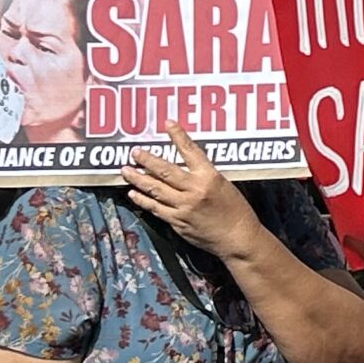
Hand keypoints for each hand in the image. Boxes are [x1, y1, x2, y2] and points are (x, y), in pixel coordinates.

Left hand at [123, 127, 261, 262]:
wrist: (238, 238)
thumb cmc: (236, 211)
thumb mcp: (224, 185)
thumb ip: (204, 176)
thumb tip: (183, 167)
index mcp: (209, 177)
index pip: (190, 151)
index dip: (178, 136)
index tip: (168, 123)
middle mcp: (194, 190)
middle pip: (165, 171)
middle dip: (147, 160)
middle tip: (134, 152)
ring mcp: (183, 207)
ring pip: (155, 190)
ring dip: (138, 179)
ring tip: (126, 170)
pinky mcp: (177, 222)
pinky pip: (155, 208)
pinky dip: (143, 200)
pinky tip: (133, 194)